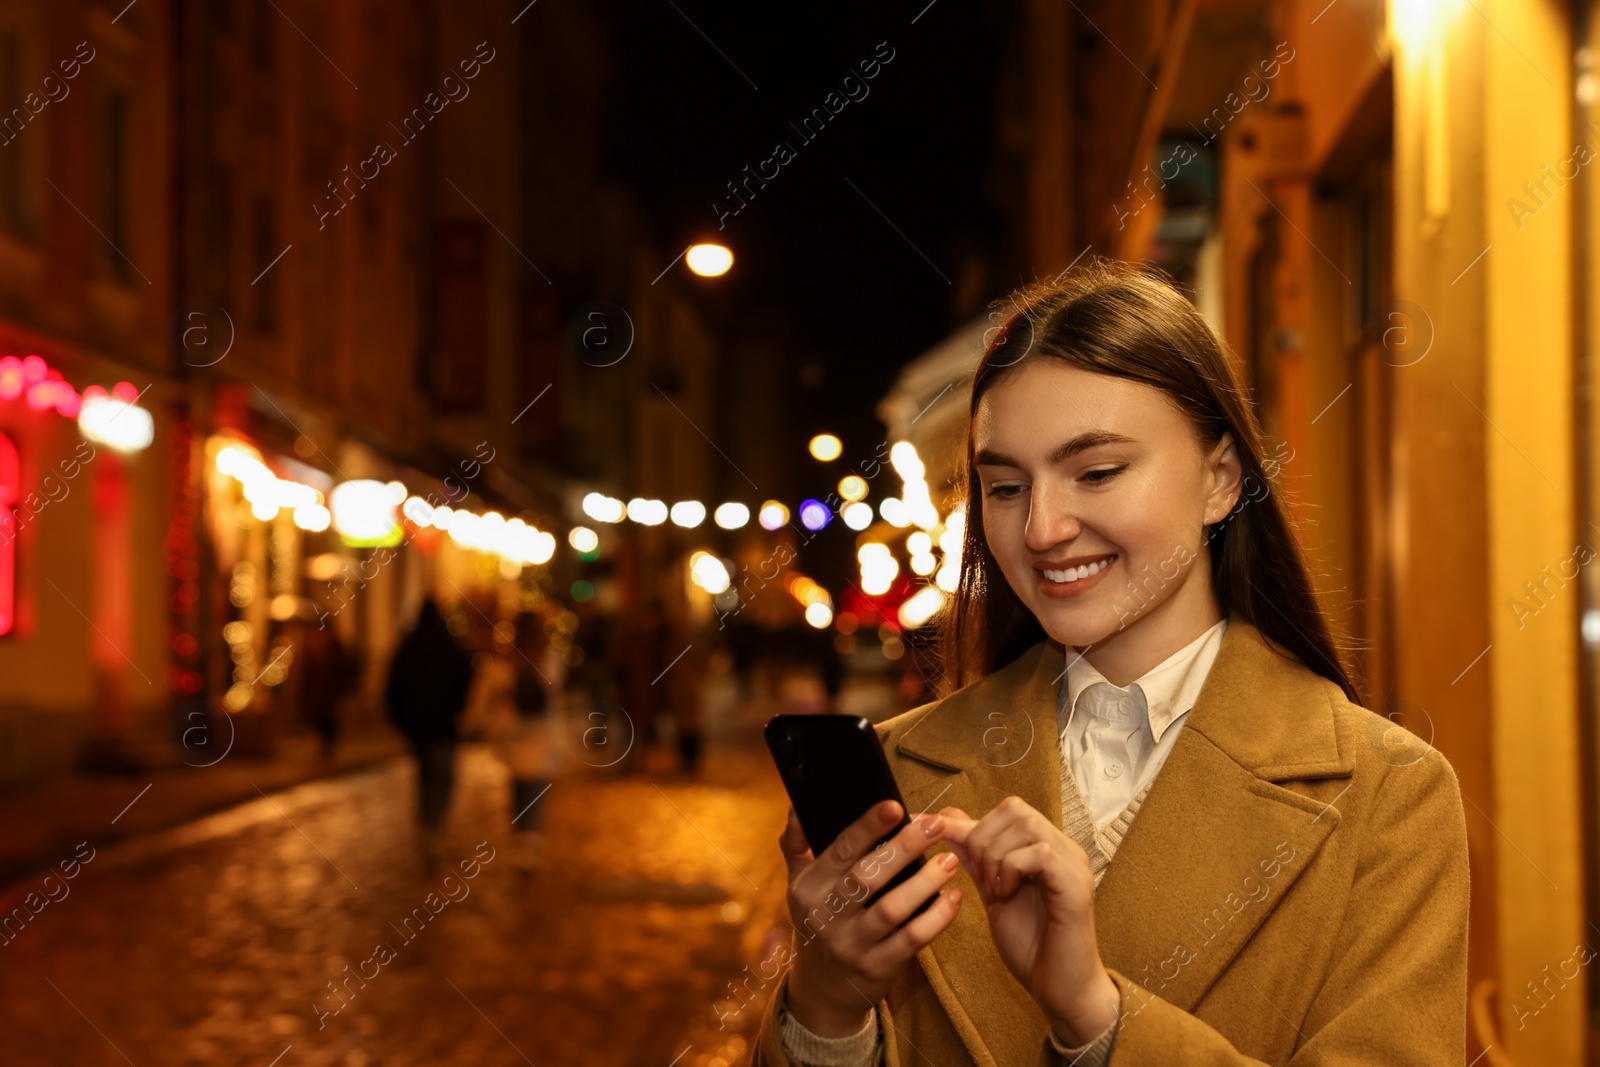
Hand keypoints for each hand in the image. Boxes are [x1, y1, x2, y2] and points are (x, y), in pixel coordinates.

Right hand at [779, 800, 963, 1036]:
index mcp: (808, 889)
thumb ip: (797, 845)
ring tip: (950, 860)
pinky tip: (953, 897)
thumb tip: (797, 807)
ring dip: (925, 882)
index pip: (840, 851)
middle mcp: (826, 917)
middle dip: (904, 848)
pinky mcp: (877, 968)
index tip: (895, 806)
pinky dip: (936, 918)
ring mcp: (852, 945)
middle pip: (867, 877)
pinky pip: (911, 940)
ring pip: (892, 909)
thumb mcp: (799, 886)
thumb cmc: (819, 923)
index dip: (867, 827)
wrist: (822, 991)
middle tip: (935, 825)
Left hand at [934, 797, 1119, 1045]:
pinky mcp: (1076, 886)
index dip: (965, 821)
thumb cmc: (1032, 946)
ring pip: (1026, 825)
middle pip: (1014, 808)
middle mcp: (1064, 849)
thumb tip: (947, 820)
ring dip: (995, 856)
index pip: (1006, 811)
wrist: (1061, 990)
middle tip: (979, 879)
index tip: (925, 828)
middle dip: (982, 839)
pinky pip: (1039, 853)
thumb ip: (975, 858)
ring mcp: (1073, 864)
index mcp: (1046, 848)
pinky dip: (1012, 870)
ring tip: (993, 890)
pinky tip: (1006, 896)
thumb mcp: (992, 892)